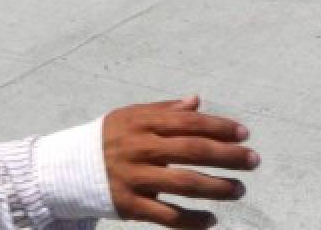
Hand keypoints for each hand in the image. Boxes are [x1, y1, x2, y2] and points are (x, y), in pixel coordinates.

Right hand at [102, 96, 257, 228]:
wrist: (67, 167)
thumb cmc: (108, 138)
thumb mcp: (131, 116)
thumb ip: (164, 110)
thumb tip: (197, 101)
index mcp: (142, 122)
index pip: (188, 122)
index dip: (218, 127)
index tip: (244, 134)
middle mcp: (139, 147)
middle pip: (191, 150)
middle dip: (227, 156)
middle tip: (253, 161)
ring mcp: (134, 176)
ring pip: (183, 183)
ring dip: (216, 187)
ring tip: (238, 189)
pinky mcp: (129, 204)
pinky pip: (166, 215)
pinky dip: (191, 220)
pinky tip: (211, 220)